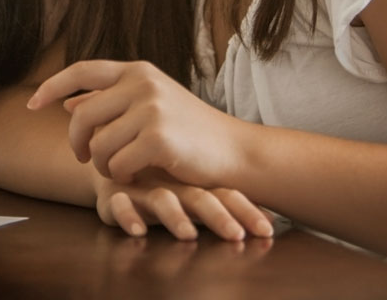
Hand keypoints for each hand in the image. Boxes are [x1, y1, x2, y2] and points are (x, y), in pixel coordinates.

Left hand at [28, 60, 246, 188]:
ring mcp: (152, 109)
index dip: (52, 86)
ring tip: (119, 169)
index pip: (82, 70)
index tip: (32, 105)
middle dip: (77, 142)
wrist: (234, 151)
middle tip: (84, 158)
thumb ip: (110, 103)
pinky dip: (122, 175)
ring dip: (103, 165)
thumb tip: (66, 102)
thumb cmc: (189, 131)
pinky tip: (137, 175)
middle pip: (82, 116)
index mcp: (138, 70)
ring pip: (99, 144)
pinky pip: (118, 164)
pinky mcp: (159, 138)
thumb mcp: (149, 107)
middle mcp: (143, 83)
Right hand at [92, 169, 274, 241]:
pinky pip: (119, 205)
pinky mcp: (115, 193)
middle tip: (236, 236)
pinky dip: (127, 215)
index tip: (268, 230)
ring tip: (188, 234)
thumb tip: (273, 218)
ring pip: (162, 200)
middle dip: (219, 218)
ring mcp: (144, 188)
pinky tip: (137, 230)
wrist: (113, 150)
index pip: (226, 195)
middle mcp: (173, 185)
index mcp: (195, 184)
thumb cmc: (157, 177)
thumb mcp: (189, 189)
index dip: (247, 211)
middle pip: (200, 199)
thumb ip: (221, 204)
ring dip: (176, 218)